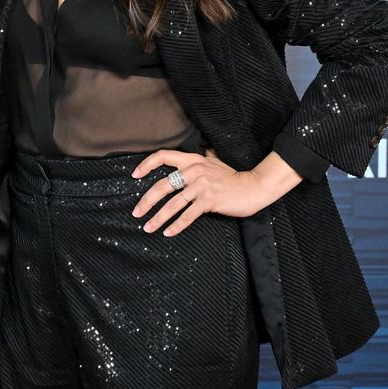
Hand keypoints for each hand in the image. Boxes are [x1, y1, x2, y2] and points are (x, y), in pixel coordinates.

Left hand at [130, 148, 299, 236]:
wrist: (253, 187)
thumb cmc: (231, 176)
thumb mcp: (212, 161)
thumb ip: (197, 160)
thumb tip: (183, 161)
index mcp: (192, 159)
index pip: (164, 156)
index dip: (147, 165)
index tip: (135, 176)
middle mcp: (194, 170)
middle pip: (163, 185)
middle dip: (147, 201)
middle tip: (136, 212)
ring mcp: (202, 185)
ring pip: (173, 203)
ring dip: (159, 217)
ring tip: (148, 227)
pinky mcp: (210, 200)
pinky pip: (189, 215)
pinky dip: (177, 225)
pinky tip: (168, 232)